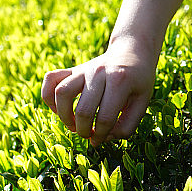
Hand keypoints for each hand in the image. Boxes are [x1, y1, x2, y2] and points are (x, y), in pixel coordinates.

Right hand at [41, 38, 156, 145]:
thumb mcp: (143, 102)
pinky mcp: (73, 69)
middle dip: (84, 130)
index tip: (101, 139)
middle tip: (88, 134)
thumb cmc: (139, 80)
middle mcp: (99, 73)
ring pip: (61, 93)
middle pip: (83, 109)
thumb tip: (103, 138)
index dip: (101, 135)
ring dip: (63, 116)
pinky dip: (48, 96)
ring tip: (73, 124)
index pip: (106, 118)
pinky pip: (51, 79)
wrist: (132, 51)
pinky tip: (58, 108)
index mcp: (120, 81)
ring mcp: (84, 69)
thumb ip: (128, 124)